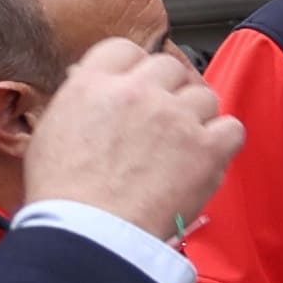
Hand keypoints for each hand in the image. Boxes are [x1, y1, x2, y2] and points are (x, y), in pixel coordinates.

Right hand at [21, 40, 242, 240]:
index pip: (125, 49)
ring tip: (180, 146)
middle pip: (170, 67)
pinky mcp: (207, 147)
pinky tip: (204, 157)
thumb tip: (93, 87)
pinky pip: (232, 128)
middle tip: (162, 121)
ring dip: (196, 116)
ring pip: (204, 96)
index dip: (135, 68)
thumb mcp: (50, 133)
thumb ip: (79, 102)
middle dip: (168, 91)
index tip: (139, 86)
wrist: (90, 233)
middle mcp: (138, 91)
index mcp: (93, 83)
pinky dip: (222, 141)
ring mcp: (176, 117)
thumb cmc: (63, 194)